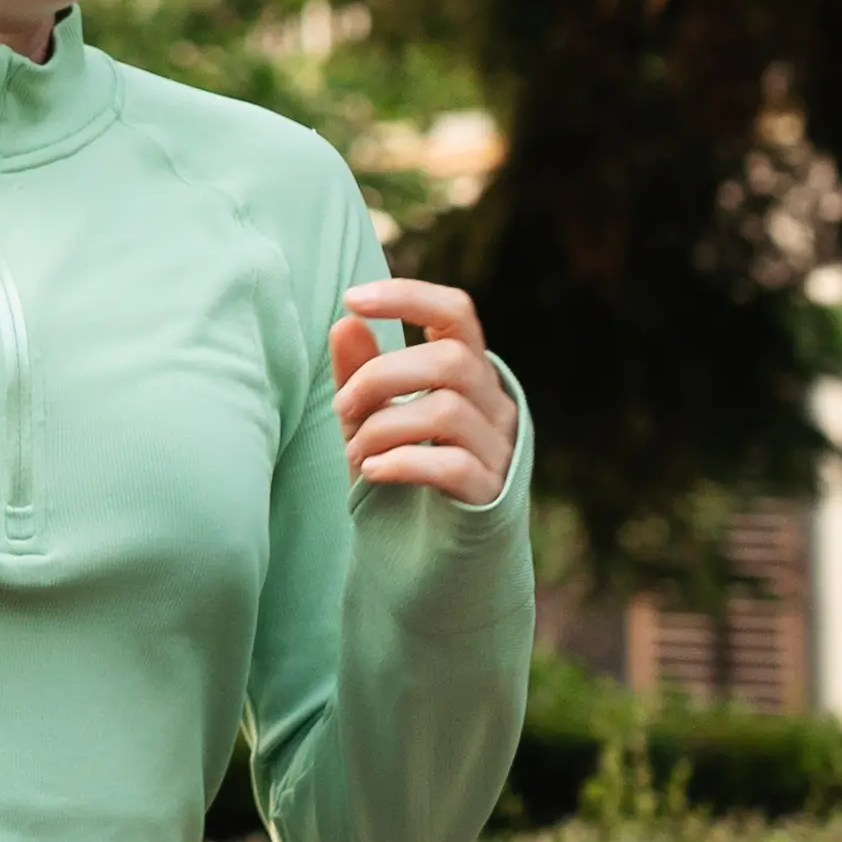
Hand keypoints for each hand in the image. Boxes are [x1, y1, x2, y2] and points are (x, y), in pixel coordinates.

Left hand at [331, 278, 518, 506]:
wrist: (432, 545)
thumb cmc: (404, 465)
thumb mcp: (370, 416)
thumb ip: (360, 373)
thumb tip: (345, 322)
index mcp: (468, 370)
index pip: (455, 312)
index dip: (408, 296)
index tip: (352, 298)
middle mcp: (494, 401)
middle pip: (449, 360)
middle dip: (382, 376)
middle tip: (342, 405)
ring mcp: (499, 447)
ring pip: (447, 411)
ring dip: (384, 426)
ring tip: (355, 450)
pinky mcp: (491, 492)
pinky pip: (452, 465)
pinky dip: (403, 463)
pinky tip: (373, 471)